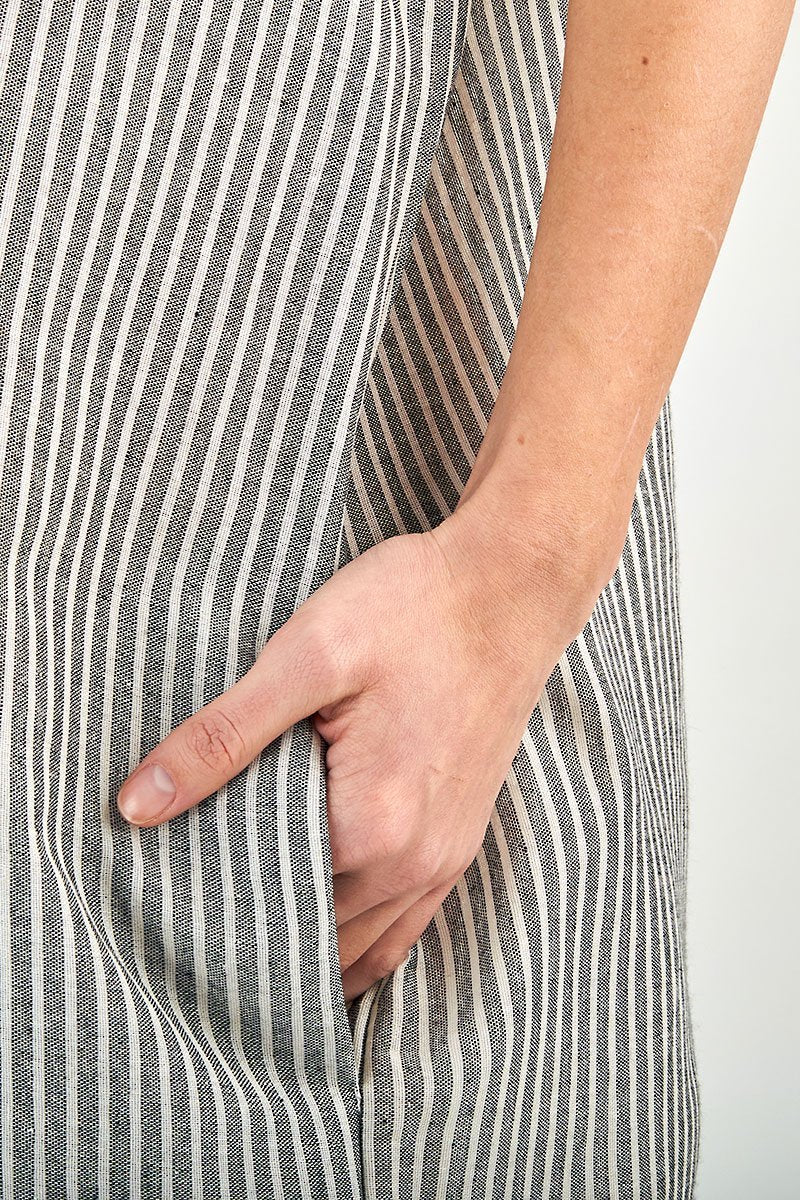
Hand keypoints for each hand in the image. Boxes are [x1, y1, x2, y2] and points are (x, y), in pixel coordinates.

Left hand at [116, 509, 590, 1001]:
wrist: (512, 588)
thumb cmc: (413, 609)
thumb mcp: (307, 656)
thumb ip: (222, 736)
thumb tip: (137, 805)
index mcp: (372, 824)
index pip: (267, 904)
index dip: (210, 901)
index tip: (167, 891)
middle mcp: (416, 861)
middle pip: (313, 938)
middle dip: (252, 932)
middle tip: (190, 914)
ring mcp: (446, 857)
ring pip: (361, 948)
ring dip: (306, 949)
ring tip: (244, 934)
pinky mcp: (461, 839)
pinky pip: (406, 927)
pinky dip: (360, 945)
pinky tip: (322, 936)